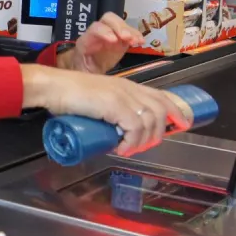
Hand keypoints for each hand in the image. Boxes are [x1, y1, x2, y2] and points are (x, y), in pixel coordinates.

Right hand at [22, 65, 187, 155]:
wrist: (54, 87)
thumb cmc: (68, 95)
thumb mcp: (96, 100)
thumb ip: (108, 109)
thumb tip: (114, 131)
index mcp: (127, 86)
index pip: (160, 96)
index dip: (175, 110)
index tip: (181, 124)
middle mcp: (129, 88)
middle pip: (161, 109)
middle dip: (159, 132)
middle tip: (146, 145)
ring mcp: (123, 96)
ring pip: (150, 120)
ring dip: (143, 140)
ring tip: (128, 149)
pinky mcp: (115, 105)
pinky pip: (135, 127)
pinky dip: (131, 142)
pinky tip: (121, 149)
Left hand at [59, 13, 142, 72]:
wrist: (85, 71)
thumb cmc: (81, 73)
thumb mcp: (81, 74)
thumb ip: (85, 73)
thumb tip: (86, 80)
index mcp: (85, 42)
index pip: (94, 30)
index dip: (104, 32)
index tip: (114, 40)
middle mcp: (97, 34)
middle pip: (108, 20)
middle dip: (119, 26)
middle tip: (128, 37)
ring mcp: (110, 35)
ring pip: (119, 24)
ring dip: (130, 31)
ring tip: (137, 41)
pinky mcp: (121, 40)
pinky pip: (129, 33)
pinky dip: (136, 35)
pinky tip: (141, 42)